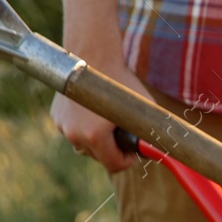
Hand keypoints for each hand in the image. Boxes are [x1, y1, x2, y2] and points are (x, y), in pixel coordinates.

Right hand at [54, 0, 149, 173]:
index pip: (114, 166)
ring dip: (98, 140)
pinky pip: (73, 131)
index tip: (133, 150)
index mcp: (94, 137)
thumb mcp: (144, 110)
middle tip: (122, 132)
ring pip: (85, 146)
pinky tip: (93, 113)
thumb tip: (165, 153)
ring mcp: (62, 126)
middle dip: (113, 149)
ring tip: (107, 122)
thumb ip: (151, 134)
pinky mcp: (56, 116)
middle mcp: (74, 135)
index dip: (128, 160)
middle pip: (99, 157)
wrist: (94, 55)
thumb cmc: (122, 82)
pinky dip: (84, 128)